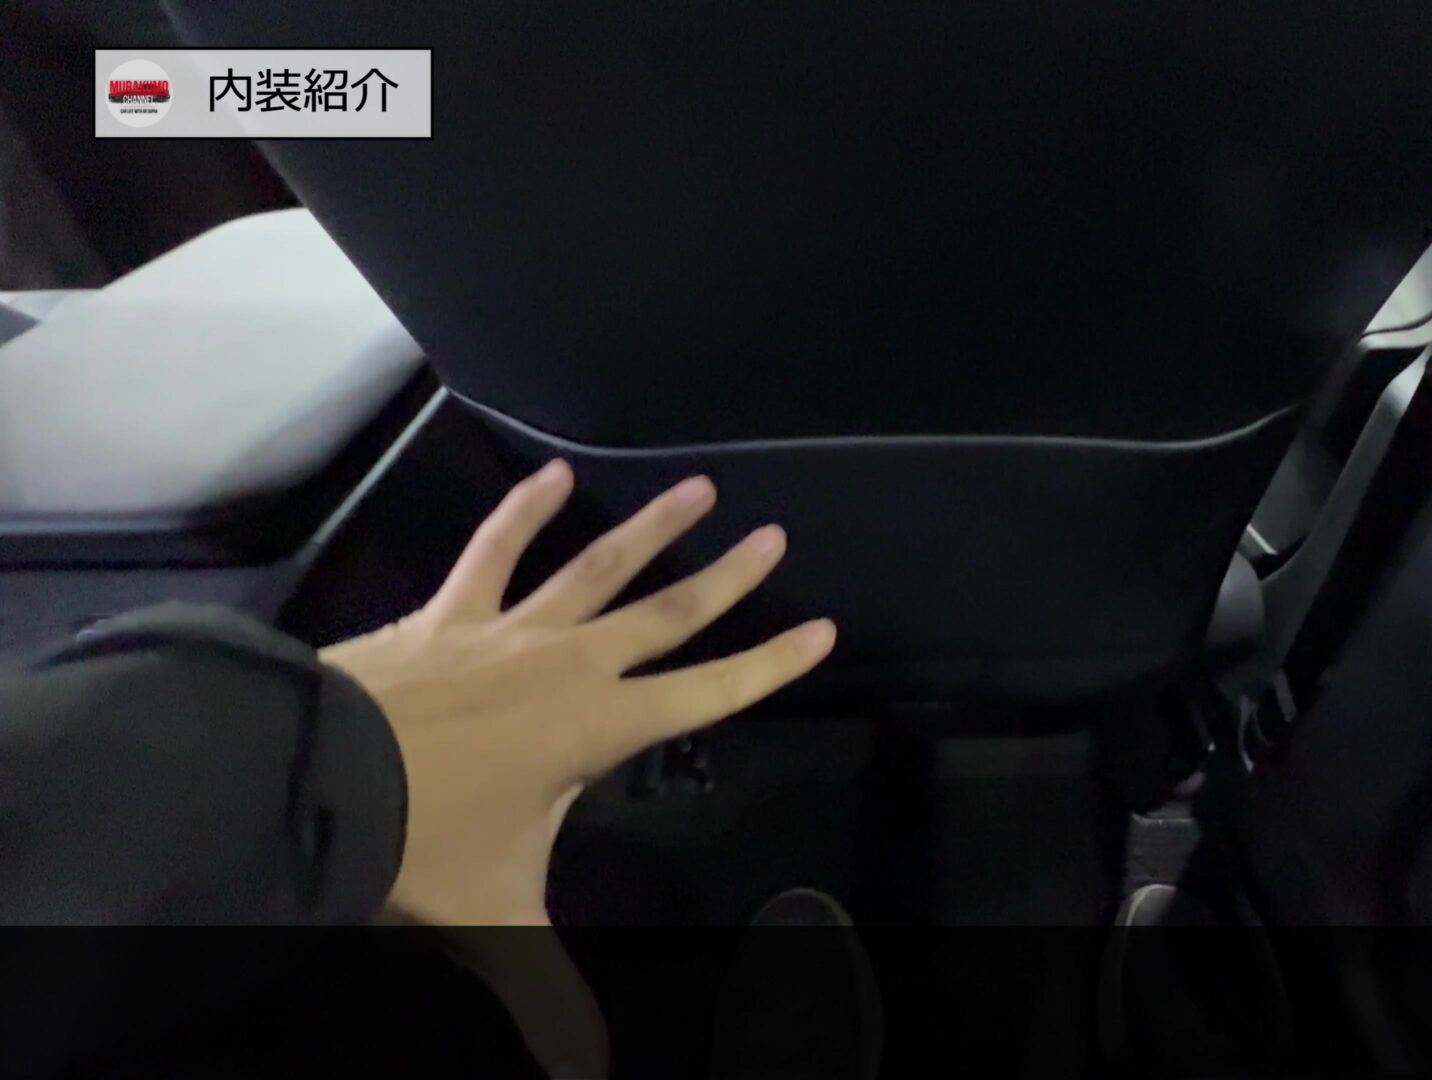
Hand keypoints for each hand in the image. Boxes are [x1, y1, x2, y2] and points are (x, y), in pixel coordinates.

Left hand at [322, 460, 833, 925]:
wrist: (314, 778)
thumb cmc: (421, 844)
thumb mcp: (496, 920)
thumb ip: (548, 995)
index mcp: (598, 729)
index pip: (707, 694)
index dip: (769, 665)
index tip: (822, 629)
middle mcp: (570, 665)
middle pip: (667, 614)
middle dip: (727, 580)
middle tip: (774, 537)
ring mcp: (510, 630)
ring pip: (597, 568)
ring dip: (651, 528)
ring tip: (698, 487)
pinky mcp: (451, 612)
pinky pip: (494, 551)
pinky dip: (524, 509)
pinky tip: (555, 472)